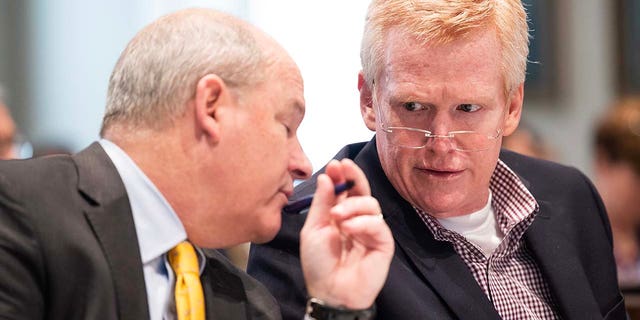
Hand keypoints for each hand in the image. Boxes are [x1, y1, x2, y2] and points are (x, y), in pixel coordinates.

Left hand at [300, 159, 393, 308]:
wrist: (330, 293)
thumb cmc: (319, 264)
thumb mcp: (314, 229)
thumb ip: (322, 203)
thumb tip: (327, 177)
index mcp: (339, 215)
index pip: (345, 190)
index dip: (342, 176)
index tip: (335, 164)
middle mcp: (357, 220)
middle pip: (362, 191)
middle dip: (354, 177)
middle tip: (344, 168)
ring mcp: (371, 230)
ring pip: (371, 204)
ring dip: (352, 205)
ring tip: (337, 217)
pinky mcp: (383, 243)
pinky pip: (378, 223)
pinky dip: (362, 222)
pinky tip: (348, 229)